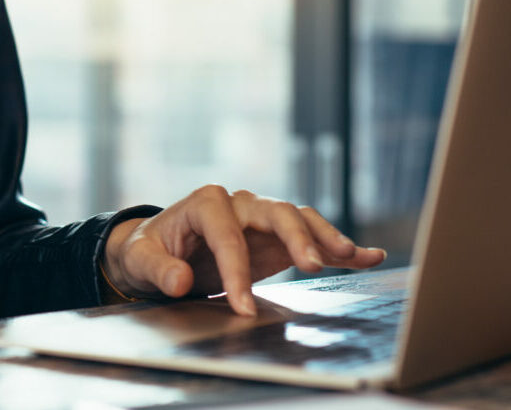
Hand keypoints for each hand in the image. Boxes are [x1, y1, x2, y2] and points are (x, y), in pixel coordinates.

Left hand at [100, 186, 386, 315]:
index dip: (236, 271)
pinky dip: (341, 249)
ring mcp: (264, 219)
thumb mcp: (141, 259)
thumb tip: (180, 280)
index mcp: (207, 203)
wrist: (160, 250)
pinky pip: (314, 240)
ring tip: (350, 255)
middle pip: (276, 212)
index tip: (242, 307)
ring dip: (326, 237)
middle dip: (295, 236)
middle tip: (310, 264)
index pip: (227, 235)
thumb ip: (159, 270)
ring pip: (301, 220)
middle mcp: (241, 203)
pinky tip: (370, 257)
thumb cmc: (150, 250)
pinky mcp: (279, 240)